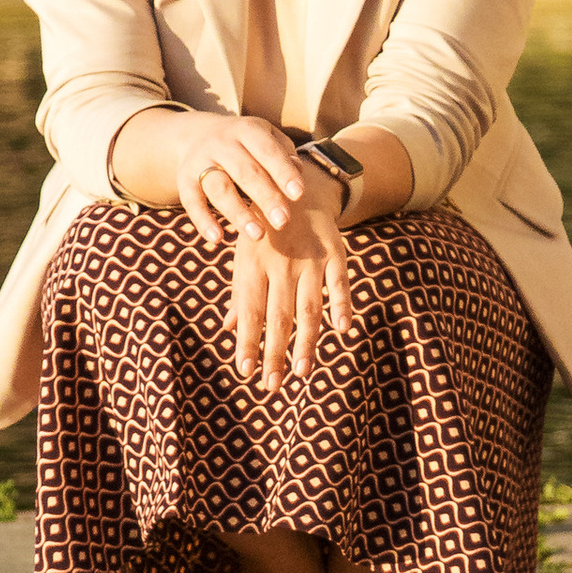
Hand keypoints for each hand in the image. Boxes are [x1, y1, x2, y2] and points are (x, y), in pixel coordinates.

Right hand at [160, 110, 309, 247]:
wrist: (196, 134)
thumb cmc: (246, 144)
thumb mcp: (266, 137)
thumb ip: (284, 154)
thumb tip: (298, 173)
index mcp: (247, 130)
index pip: (267, 151)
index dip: (283, 172)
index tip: (299, 194)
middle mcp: (222, 143)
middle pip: (245, 172)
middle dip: (265, 197)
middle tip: (283, 222)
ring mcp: (200, 161)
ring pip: (219, 188)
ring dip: (238, 212)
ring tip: (257, 235)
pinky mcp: (184, 179)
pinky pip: (191, 201)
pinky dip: (203, 220)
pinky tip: (217, 238)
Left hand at [231, 194, 353, 387]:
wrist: (297, 185)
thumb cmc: (265, 230)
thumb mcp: (246, 254)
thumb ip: (241, 292)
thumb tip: (228, 329)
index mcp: (253, 266)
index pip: (249, 312)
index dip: (248, 342)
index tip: (246, 371)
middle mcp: (280, 265)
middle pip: (278, 316)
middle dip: (274, 353)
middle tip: (271, 386)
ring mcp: (310, 259)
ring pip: (308, 307)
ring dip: (306, 342)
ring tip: (301, 372)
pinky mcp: (336, 252)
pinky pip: (340, 282)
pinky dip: (343, 303)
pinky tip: (343, 328)